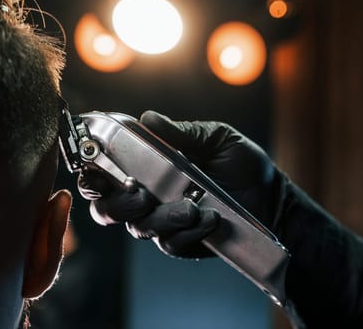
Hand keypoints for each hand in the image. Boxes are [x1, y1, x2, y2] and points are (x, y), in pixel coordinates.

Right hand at [78, 110, 283, 257]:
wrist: (270, 196)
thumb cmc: (240, 163)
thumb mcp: (214, 138)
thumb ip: (181, 133)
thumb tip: (147, 118)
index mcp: (147, 168)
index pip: (105, 174)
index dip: (91, 175)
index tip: (97, 170)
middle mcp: (148, 197)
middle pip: (108, 208)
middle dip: (118, 202)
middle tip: (141, 193)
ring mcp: (164, 221)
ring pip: (139, 227)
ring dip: (161, 217)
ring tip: (191, 207)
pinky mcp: (182, 242)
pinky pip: (170, 243)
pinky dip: (186, 232)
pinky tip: (208, 218)